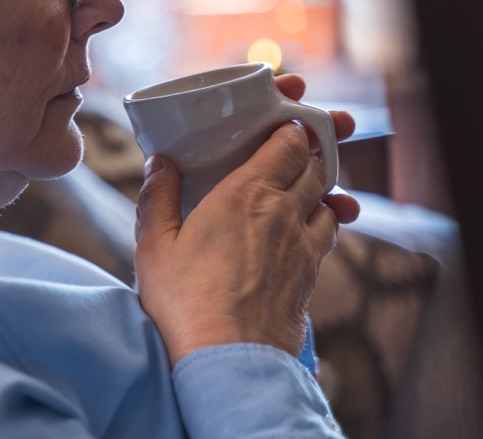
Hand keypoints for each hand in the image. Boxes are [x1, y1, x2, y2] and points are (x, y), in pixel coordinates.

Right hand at [133, 77, 359, 363]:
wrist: (229, 359)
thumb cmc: (185, 301)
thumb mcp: (154, 244)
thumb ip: (157, 196)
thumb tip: (160, 163)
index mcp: (243, 193)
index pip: (287, 143)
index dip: (289, 128)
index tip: (280, 122)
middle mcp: (282, 211)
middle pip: (314, 164)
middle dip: (310, 148)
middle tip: (293, 145)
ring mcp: (304, 243)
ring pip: (328, 197)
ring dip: (319, 185)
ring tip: (300, 184)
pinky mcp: (312, 274)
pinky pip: (328, 232)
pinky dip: (324, 220)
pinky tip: (309, 225)